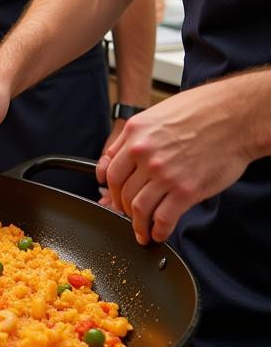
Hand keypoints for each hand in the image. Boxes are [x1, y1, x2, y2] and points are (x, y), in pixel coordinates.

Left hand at [97, 81, 253, 243]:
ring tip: (141, 231)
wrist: (235, 117)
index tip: (111, 196)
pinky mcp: (186, 191)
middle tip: (127, 214)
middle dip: (122, 208)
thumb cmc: (200, 112)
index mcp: (134, 135)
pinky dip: (158, 231)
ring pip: (139, 208)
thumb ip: (132, 138)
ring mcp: (164, 174)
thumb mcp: (155, 116)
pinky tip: (158, 234)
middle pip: (122, 192)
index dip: (110, 189)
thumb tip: (114, 159)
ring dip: (138, 225)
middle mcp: (144, 155)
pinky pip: (164, 218)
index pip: (111, 171)